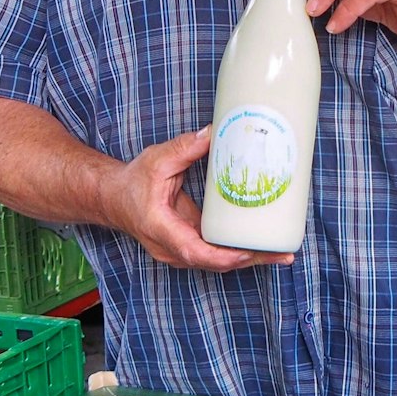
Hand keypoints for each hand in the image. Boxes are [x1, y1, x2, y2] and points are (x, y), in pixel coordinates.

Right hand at [104, 128, 293, 271]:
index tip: (247, 252)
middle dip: (249, 259)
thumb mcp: (156, 160)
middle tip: (282, 253)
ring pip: (217, 263)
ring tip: (281, 252)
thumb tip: (214, 132)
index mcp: (161, 228)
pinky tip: (263, 246)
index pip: (193, 251)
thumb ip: (185, 147)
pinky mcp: (189, 246)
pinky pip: (216, 255)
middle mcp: (170, 248)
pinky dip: (239, 252)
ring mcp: (179, 251)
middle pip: (214, 263)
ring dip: (249, 259)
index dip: (222, 255)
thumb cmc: (133, 182)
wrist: (114, 199)